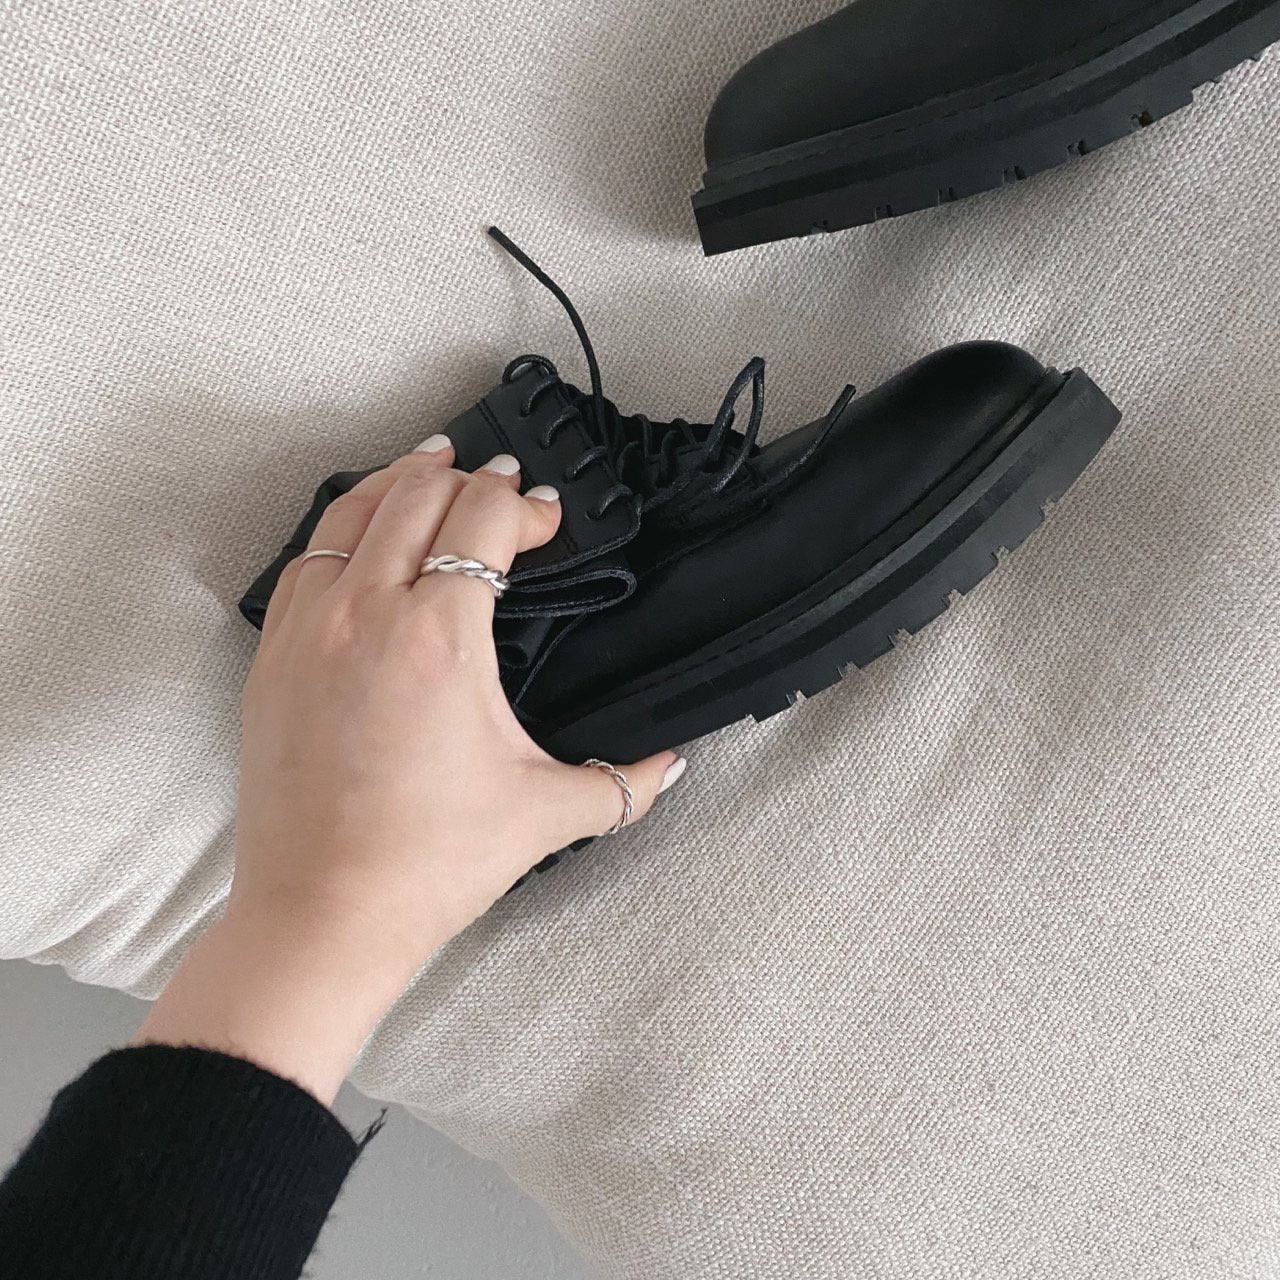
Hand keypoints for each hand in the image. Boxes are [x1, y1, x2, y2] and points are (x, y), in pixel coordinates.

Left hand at [134, 436, 683, 1101]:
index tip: (545, 517)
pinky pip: (303, 562)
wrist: (321, 915)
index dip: (523, 503)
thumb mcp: (543, 814)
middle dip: (465, 476)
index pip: (482, 520)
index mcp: (439, 638)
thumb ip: (622, 782)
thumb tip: (670, 768)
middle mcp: (367, 615)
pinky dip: (339, 531)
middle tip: (497, 482)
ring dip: (396, 482)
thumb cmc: (424, 864)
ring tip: (425, 468)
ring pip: (349, 514)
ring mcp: (309, 632)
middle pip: (415, 496)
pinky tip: (357, 539)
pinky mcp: (273, 660)